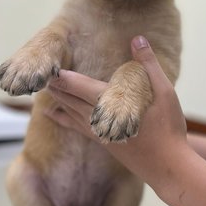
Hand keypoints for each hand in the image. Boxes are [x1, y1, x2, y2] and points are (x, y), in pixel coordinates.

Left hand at [46, 36, 189, 192]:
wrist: (168, 167)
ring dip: (57, 100)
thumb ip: (148, 64)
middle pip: (68, 99)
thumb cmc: (168, 128)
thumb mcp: (164, 91)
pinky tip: (54, 115)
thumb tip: (137, 38)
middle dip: (54, 86)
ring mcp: (99, 132)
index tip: (45, 65)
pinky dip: (63, 118)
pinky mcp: (103, 142)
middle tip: (36, 75)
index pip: (77, 85)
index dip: (60, 76)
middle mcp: (97, 119)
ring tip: (42, 89)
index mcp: (109, 103)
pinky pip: (76, 126)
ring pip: (70, 113)